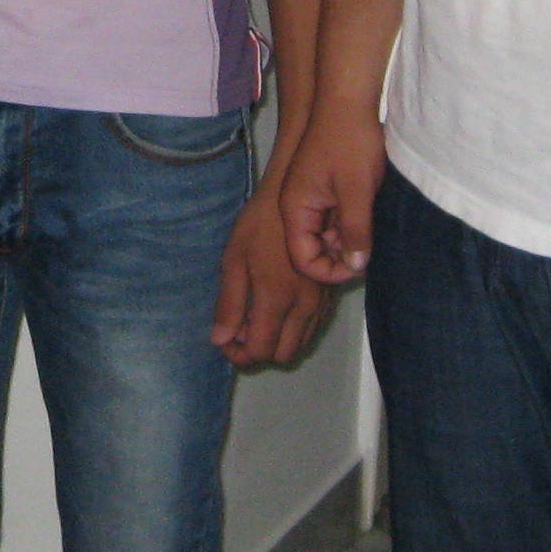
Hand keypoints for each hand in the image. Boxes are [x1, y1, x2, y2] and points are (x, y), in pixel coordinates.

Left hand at [214, 186, 331, 367]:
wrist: (295, 197)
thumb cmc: (259, 225)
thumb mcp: (234, 260)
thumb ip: (229, 304)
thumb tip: (221, 340)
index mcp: (277, 298)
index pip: (260, 350)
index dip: (239, 354)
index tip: (225, 340)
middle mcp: (304, 306)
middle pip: (283, 354)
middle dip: (258, 349)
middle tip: (239, 329)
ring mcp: (320, 301)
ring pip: (300, 344)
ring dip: (277, 340)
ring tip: (255, 316)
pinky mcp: (329, 294)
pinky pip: (312, 327)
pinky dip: (293, 329)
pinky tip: (276, 308)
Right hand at [281, 104, 387, 285]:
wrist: (349, 99)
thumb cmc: (350, 143)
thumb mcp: (357, 192)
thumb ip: (356, 232)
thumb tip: (357, 267)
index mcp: (295, 209)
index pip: (304, 259)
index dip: (330, 271)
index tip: (360, 266)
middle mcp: (297, 207)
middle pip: (313, 250)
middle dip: (341, 255)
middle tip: (371, 248)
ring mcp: (310, 197)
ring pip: (326, 235)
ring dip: (349, 239)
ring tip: (372, 229)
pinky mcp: (324, 189)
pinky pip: (333, 219)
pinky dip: (350, 223)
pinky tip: (369, 214)